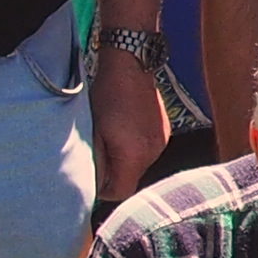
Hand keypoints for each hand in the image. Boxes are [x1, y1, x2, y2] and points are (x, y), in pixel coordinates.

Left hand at [94, 50, 169, 202]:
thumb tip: (95, 181)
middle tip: (99, 155)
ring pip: (140, 165)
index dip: (104, 191)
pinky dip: (136, 147)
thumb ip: (97, 160)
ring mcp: (161, 142)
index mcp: (134, 155)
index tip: (92, 179)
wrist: (131, 64)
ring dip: (125, 159)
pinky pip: (148, 151)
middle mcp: (152, 152)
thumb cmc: (107, 95)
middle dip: (115, 173)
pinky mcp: (164, 131)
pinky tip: (126, 129)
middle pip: (131, 179)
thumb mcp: (94, 130)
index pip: (120, 192)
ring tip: (112, 138)